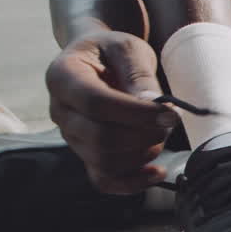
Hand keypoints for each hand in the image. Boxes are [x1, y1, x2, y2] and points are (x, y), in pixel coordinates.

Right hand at [46, 31, 177, 193]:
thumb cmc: (111, 51)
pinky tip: (157, 172)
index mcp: (63, 77)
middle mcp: (60, 111)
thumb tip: (151, 104)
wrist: (97, 60)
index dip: (137, 114)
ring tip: (161, 133)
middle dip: (144, 135)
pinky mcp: (86, 154)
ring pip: (105, 162)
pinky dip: (133, 183)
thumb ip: (138, 74)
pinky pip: (104, 181)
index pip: (96, 103)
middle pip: (100, 138)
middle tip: (170, 122)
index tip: (170, 114)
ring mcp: (71, 137)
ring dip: (143, 153)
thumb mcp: (127, 48)